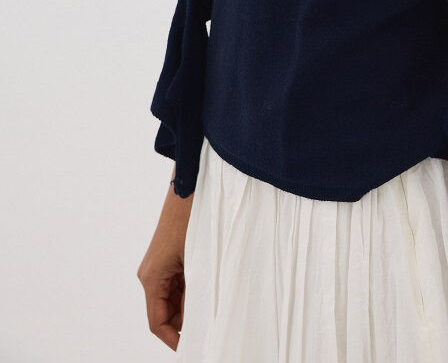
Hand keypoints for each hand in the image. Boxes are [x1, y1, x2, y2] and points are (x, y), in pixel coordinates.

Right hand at [137, 170, 193, 350]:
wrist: (189, 186)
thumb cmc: (192, 218)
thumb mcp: (197, 260)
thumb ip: (194, 293)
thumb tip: (197, 320)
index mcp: (151, 277)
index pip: (157, 322)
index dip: (173, 340)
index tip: (191, 349)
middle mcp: (150, 274)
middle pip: (164, 313)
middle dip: (184, 324)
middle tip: (209, 330)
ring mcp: (158, 266)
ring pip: (171, 300)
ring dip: (189, 307)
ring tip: (212, 308)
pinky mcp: (167, 259)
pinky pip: (176, 286)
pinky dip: (190, 293)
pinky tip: (209, 290)